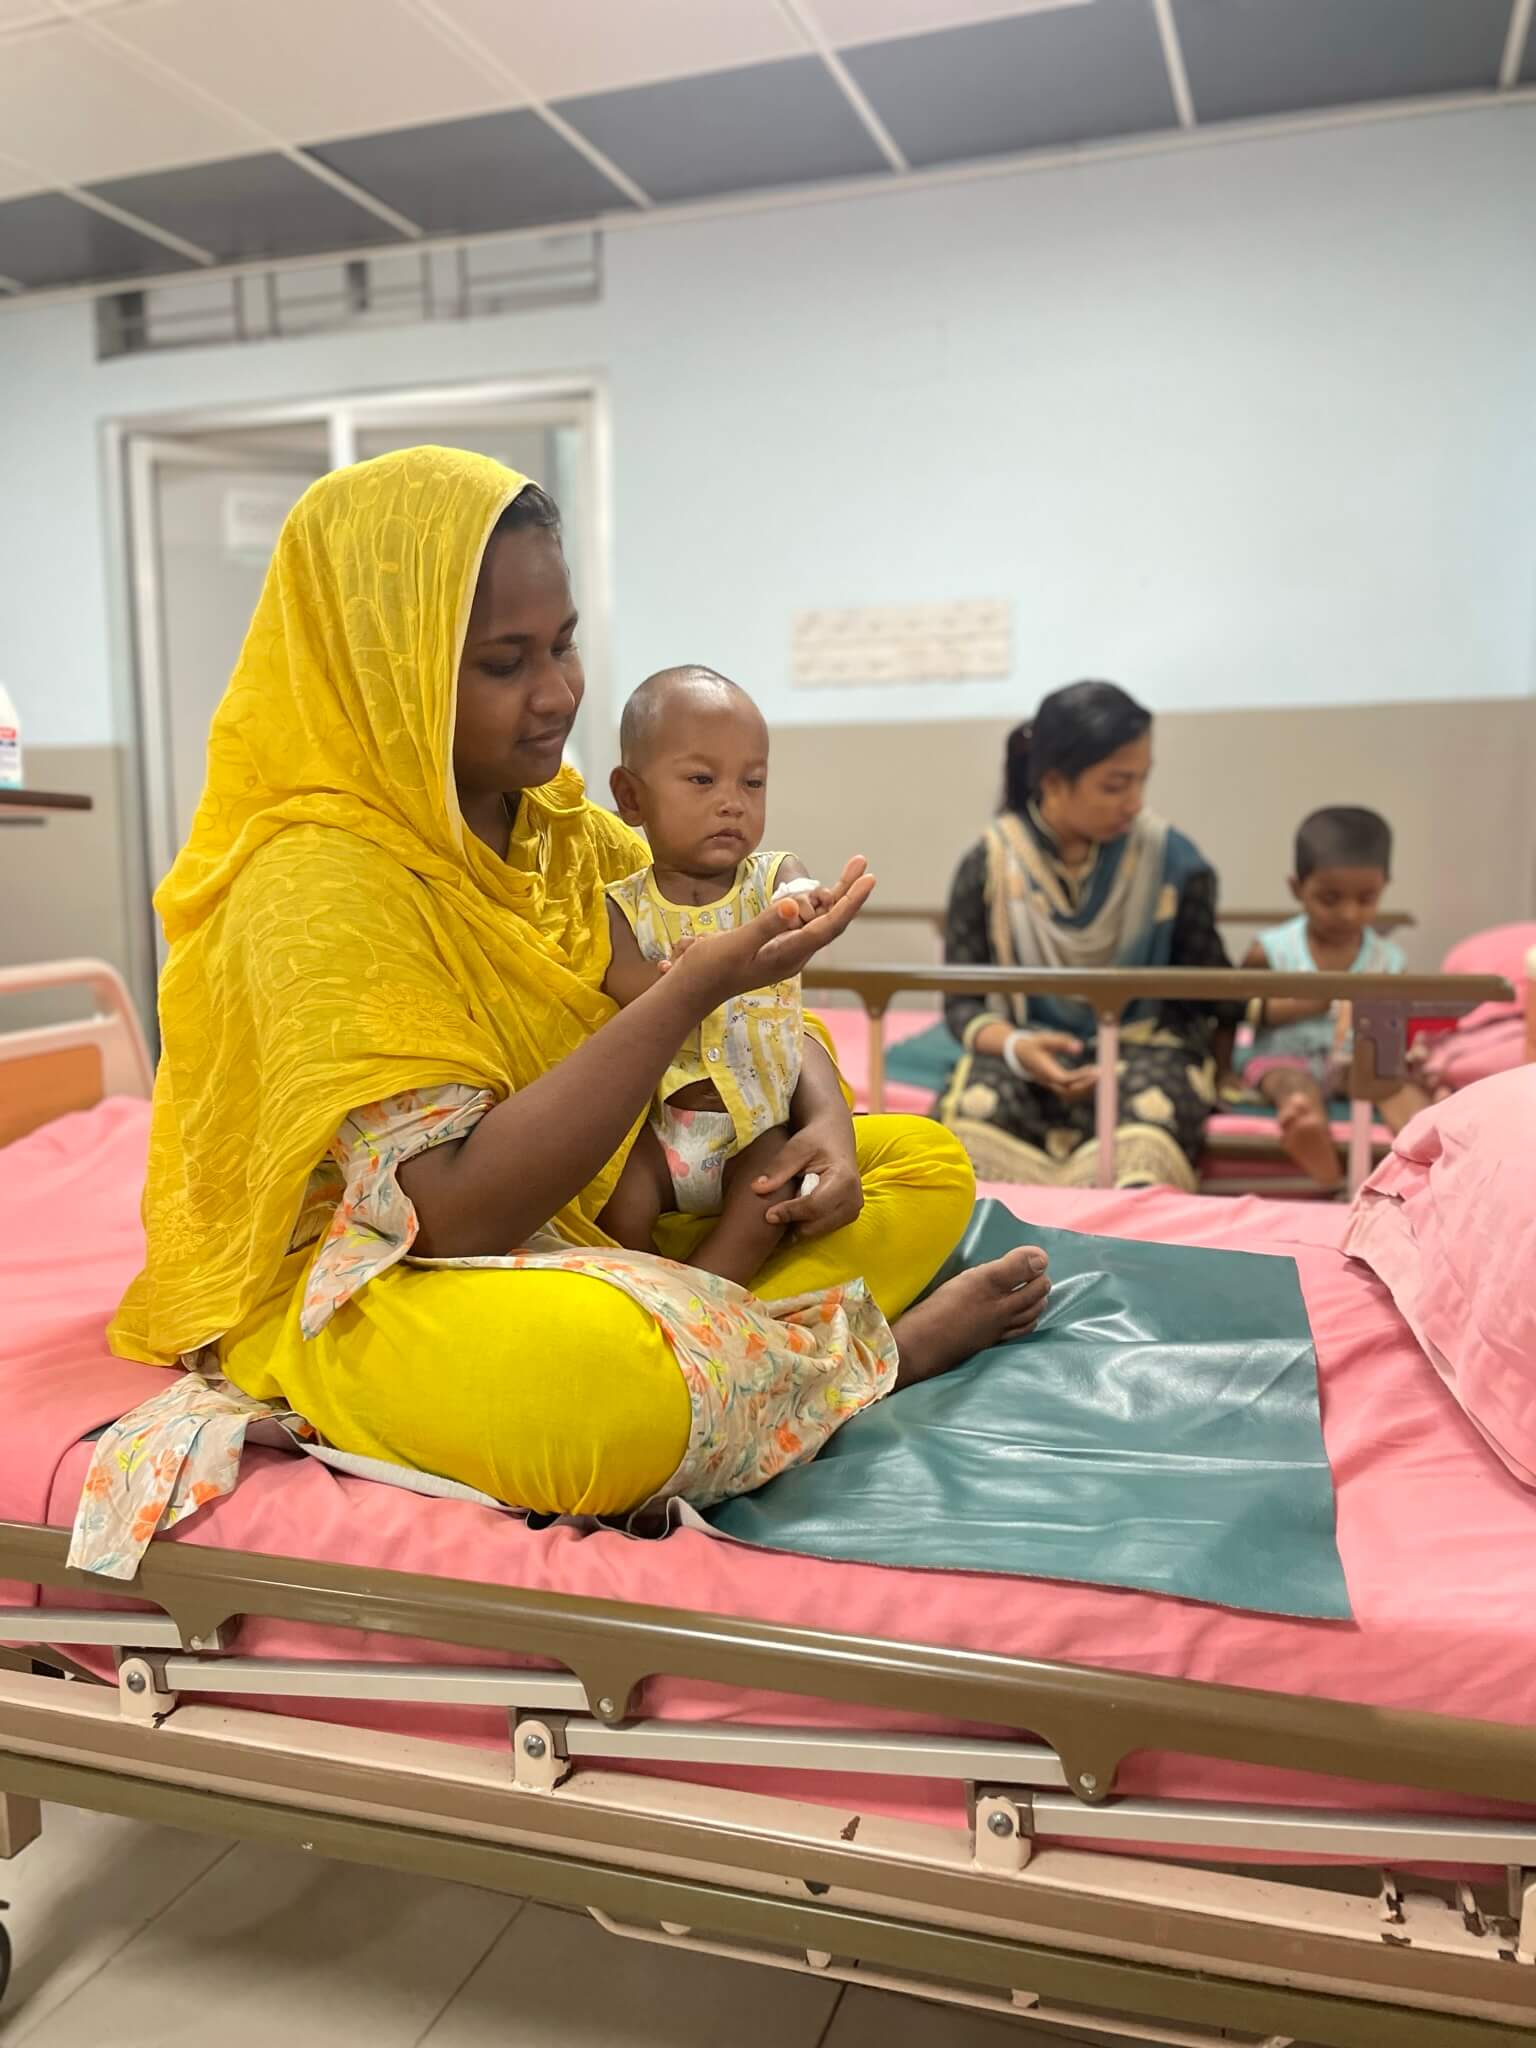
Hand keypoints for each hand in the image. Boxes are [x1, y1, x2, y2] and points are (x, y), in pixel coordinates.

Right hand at [669, 858, 873, 1010]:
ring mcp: (785, 952)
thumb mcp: (736, 945)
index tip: (868, 879)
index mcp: (789, 956)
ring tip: (851, 869)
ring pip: (820, 921)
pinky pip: (805, 924)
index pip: (828, 927)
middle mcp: (794, 956)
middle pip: (831, 921)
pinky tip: (819, 892)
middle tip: (862, 863)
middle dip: (848, 892)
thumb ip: (766, 925)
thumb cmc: (709, 969)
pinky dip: (815, 904)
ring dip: (835, 895)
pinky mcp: (775, 948)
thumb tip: (795, 905)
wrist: (691, 990)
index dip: (850, 902)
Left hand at [752, 1113, 862, 1238]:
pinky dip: (805, 1222)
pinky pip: (820, 1230)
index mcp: (844, 1180)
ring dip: (798, 1222)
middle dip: (792, 1220)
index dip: (789, 1213)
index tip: (767, 1215)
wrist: (834, 1137)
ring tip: (790, 1200)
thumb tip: (756, 1188)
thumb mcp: (796, 1147)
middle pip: (814, 1226)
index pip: (813, 1207)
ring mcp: (853, 1211)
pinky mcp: (848, 1216)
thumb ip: (778, 1168)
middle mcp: (853, 1200)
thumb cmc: (816, 1139)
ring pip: (815, 1231)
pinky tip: (798, 1205)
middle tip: (775, 1206)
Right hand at [1008, 1030, 1097, 1098]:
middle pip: (1070, 1092)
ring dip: (1088, 1089)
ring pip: (1072, 1094)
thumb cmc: (1034, 1044)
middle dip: (1088, 1086)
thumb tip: (1080, 1047)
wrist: (1020, 1053)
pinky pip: (1072, 1092)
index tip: (1097, 1069)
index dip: (1082, 1077)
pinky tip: (1095, 1078)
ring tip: (1103, 1077)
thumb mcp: (1045, 1039)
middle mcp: (1049, 1082)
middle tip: (1104, 1075)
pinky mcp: (1057, 1085)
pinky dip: (1084, 1088)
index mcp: (1046, 1072)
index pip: (1066, 1079)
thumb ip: (1061, 1041)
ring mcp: (1053, 1085)